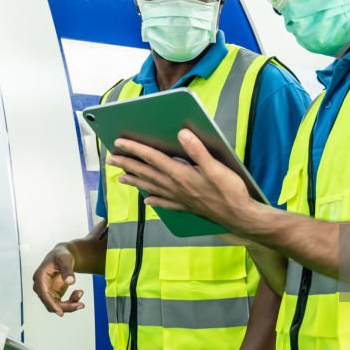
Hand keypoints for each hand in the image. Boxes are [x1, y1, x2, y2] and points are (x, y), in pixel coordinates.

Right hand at [31, 243, 84, 316]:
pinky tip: (78, 292)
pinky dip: (71, 301)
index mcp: (39, 277)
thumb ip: (67, 269)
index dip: (51, 304)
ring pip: (57, 305)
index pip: (43, 294)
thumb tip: (70, 281)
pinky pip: (62, 303)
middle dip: (66, 306)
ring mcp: (47, 291)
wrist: (64, 255)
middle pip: (50, 303)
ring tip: (81, 294)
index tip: (61, 312)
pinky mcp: (53, 294)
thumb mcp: (65, 259)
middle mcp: (41, 286)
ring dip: (70, 304)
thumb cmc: (62, 255)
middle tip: (81, 304)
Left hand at [107, 130, 256, 229]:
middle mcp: (175, 187)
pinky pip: (165, 203)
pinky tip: (148, 201)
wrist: (239, 216)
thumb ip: (198, 150)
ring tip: (120, 177)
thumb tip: (182, 133)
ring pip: (151, 187)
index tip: (119, 142)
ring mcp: (179, 198)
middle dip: (128, 164)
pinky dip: (154, 200)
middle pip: (146, 173)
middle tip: (111, 158)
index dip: (135, 149)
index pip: (152, 158)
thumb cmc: (230, 191)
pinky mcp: (186, 206)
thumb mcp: (216, 167)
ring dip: (135, 181)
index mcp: (181, 174)